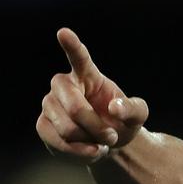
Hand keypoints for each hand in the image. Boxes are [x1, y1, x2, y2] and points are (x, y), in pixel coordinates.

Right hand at [36, 28, 149, 163]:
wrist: (109, 143)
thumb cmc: (122, 122)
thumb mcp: (138, 116)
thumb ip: (132, 108)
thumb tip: (113, 108)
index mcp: (88, 75)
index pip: (79, 58)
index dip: (71, 45)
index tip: (64, 32)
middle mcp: (64, 85)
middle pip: (75, 107)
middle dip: (96, 127)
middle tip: (111, 136)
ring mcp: (49, 104)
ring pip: (67, 127)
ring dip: (90, 140)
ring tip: (101, 142)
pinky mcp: (43, 125)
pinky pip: (58, 141)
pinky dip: (79, 151)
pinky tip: (91, 150)